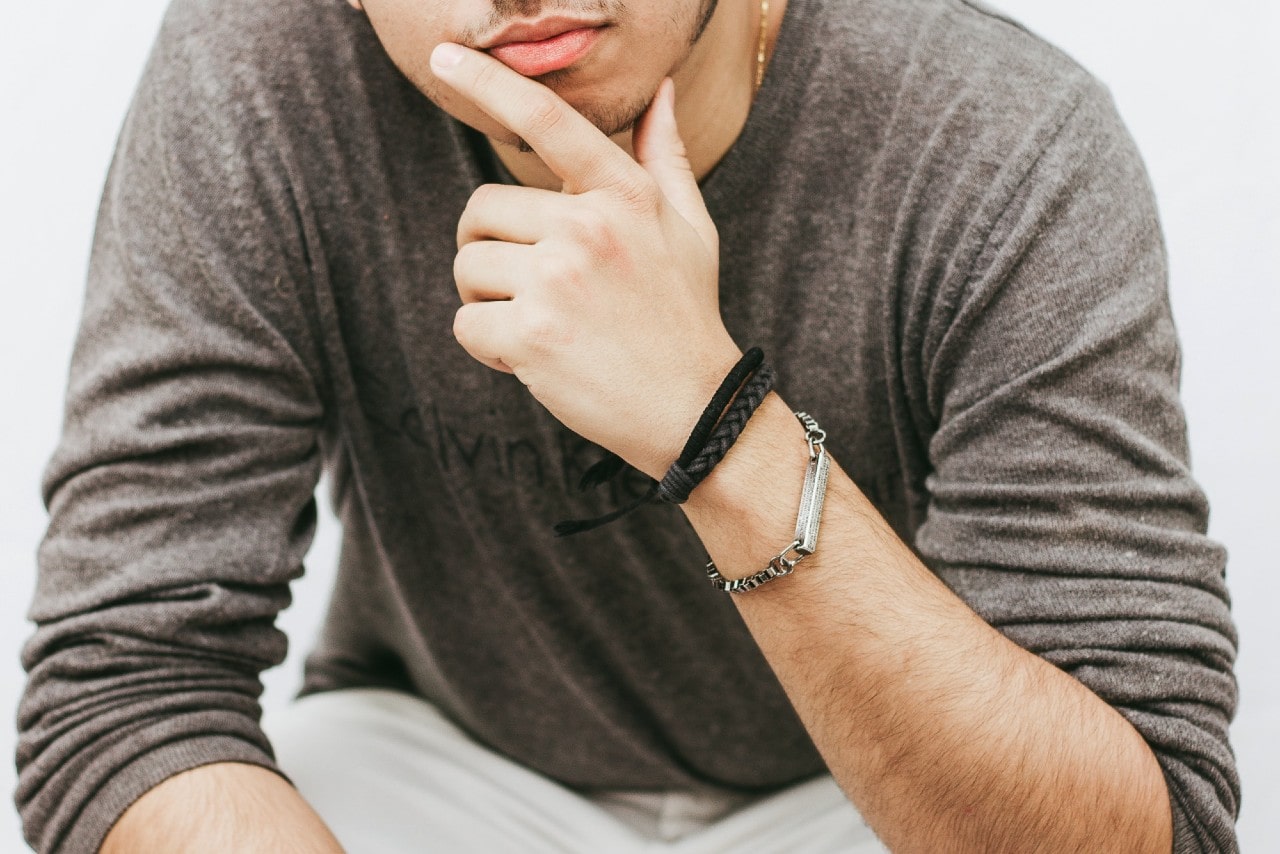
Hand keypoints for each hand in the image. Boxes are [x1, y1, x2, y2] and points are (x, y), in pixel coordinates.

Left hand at [432, 43, 741, 478]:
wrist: (696, 410)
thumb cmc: (686, 316)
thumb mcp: (691, 229)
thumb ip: (665, 158)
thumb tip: (660, 93)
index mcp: (622, 195)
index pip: (546, 121)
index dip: (488, 82)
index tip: (445, 55)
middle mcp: (588, 227)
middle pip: (481, 210)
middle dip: (491, 250)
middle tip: (530, 288)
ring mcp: (557, 281)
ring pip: (468, 267)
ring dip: (487, 300)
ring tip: (539, 326)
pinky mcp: (530, 335)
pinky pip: (465, 323)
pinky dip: (487, 346)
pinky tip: (532, 359)